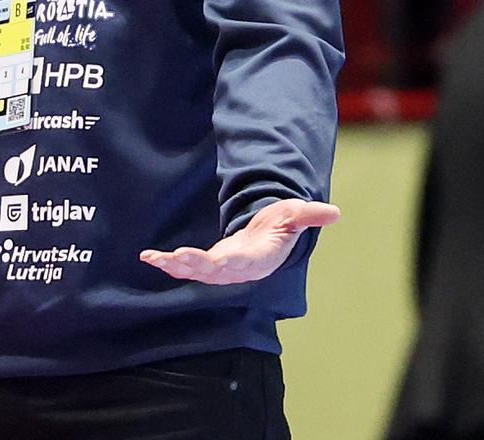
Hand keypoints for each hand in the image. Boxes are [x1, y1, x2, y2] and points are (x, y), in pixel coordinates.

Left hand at [140, 198, 340, 284]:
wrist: (269, 237)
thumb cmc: (280, 225)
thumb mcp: (295, 215)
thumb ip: (310, 215)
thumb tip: (334, 212)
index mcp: (258, 257)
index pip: (243, 262)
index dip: (229, 262)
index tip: (216, 260)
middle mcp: (237, 268)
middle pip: (215, 270)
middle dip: (196, 264)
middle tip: (178, 257)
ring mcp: (220, 268)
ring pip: (196, 271)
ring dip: (176, 266)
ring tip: (156, 259)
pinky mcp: (207, 263)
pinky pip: (185, 265)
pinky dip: (168, 263)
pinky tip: (148, 257)